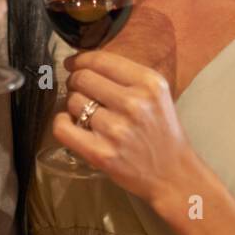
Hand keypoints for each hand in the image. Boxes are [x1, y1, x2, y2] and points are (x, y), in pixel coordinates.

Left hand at [52, 50, 201, 205]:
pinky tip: (70, 124)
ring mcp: (117, 130)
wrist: (173, 175)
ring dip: (73, 105)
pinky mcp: (102, 154)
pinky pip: (62, 128)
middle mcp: (134, 103)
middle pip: (83, 78)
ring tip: (84, 113)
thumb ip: (126, 76)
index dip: (80, 59)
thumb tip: (81, 63)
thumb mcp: (157, 94)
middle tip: (78, 89)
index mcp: (149, 83)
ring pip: (73, 101)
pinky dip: (60, 122)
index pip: (101, 60)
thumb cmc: (162, 131)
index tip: (73, 64)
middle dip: (75, 81)